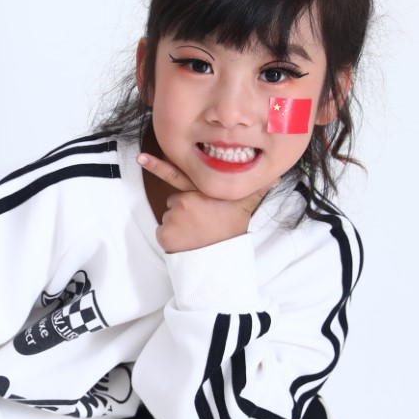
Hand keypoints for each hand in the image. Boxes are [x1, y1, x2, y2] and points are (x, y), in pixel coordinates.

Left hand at [137, 153, 265, 252]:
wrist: (220, 262)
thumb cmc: (231, 230)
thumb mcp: (246, 206)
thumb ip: (258, 187)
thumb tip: (277, 176)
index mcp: (203, 191)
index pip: (177, 174)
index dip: (157, 165)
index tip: (140, 157)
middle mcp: (187, 200)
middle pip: (175, 199)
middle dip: (184, 208)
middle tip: (201, 221)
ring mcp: (174, 216)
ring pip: (169, 215)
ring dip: (179, 223)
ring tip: (197, 232)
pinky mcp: (165, 233)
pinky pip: (163, 230)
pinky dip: (172, 236)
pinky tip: (187, 241)